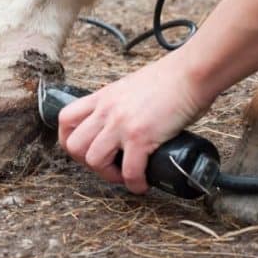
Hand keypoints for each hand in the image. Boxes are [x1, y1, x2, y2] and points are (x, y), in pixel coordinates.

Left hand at [57, 52, 211, 193]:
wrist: (191, 73)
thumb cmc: (171, 79)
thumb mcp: (132, 87)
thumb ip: (122, 104)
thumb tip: (126, 125)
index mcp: (103, 97)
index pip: (66, 119)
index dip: (69, 141)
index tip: (86, 151)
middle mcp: (106, 110)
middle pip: (73, 145)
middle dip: (87, 163)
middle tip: (109, 166)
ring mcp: (121, 123)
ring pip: (93, 160)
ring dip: (109, 175)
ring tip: (126, 175)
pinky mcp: (140, 136)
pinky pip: (129, 172)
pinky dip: (135, 184)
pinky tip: (144, 183)